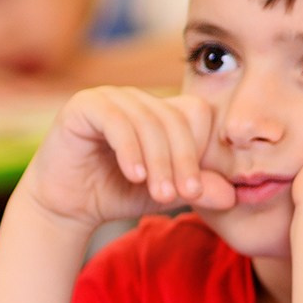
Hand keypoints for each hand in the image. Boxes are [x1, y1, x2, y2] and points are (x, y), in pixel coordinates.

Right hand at [21, 86, 230, 229]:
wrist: (69, 205)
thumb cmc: (120, 193)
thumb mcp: (168, 193)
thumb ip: (198, 189)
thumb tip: (232, 196)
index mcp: (163, 110)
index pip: (198, 115)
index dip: (201, 150)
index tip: (196, 190)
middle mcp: (139, 98)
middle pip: (175, 119)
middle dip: (184, 160)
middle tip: (184, 195)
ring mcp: (111, 97)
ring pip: (148, 122)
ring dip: (159, 161)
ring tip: (160, 194)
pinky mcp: (83, 105)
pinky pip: (116, 122)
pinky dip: (130, 150)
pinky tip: (135, 176)